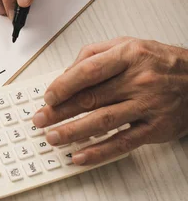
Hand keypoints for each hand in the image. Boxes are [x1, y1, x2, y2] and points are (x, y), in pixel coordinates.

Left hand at [32, 37, 187, 164]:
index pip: (88, 71)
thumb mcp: (128, 45)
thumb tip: (67, 73)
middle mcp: (139, 80)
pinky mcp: (155, 128)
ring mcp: (148, 105)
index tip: (48, 96)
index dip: (64, 85)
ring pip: (103, 121)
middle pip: (91, 98)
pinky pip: (122, 142)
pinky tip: (80, 155)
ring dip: (73, 132)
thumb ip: (95, 54)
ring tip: (53, 137)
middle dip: (60, 111)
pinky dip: (99, 151)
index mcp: (129, 55)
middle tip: (40, 120)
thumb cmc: (160, 62)